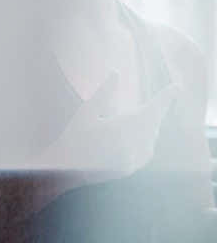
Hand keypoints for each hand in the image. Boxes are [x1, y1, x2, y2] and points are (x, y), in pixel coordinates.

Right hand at [44, 72, 178, 172]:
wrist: (65, 169)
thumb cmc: (73, 137)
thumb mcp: (86, 112)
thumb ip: (104, 93)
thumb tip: (116, 73)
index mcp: (124, 126)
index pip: (153, 108)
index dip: (166, 96)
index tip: (177, 86)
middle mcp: (134, 144)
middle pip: (153, 122)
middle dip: (154, 111)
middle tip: (158, 100)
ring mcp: (134, 158)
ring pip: (150, 136)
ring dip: (148, 126)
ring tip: (137, 120)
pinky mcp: (131, 167)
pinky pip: (146, 150)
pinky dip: (144, 140)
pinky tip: (133, 137)